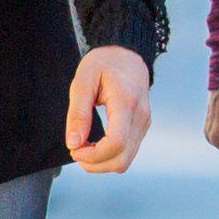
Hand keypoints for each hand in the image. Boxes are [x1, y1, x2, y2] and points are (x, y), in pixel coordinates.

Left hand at [66, 47, 152, 174]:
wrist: (127, 54)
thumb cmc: (104, 63)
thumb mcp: (83, 81)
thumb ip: (78, 113)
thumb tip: (74, 143)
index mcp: (126, 102)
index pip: (116, 143)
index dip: (93, 155)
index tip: (75, 148)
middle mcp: (140, 116)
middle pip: (122, 159)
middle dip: (95, 164)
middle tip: (76, 150)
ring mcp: (144, 123)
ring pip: (126, 161)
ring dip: (102, 162)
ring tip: (84, 148)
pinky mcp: (142, 127)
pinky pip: (127, 152)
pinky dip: (109, 156)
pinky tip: (95, 144)